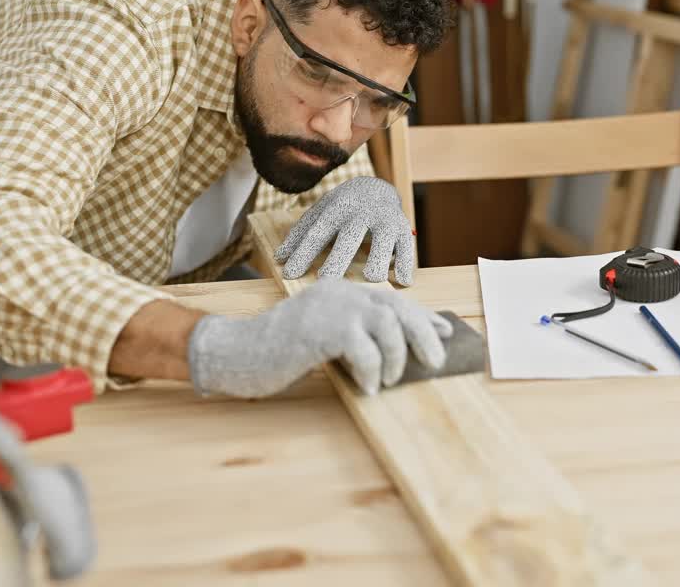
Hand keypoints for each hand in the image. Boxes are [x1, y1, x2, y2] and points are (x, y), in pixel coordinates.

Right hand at [187, 280, 450, 396]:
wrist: (234, 353)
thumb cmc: (277, 352)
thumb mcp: (323, 338)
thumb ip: (356, 336)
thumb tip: (400, 352)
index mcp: (341, 292)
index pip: (393, 300)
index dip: (423, 317)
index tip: (445, 332)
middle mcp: (340, 293)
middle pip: (398, 308)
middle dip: (423, 336)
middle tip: (433, 362)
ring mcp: (330, 308)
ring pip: (388, 327)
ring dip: (395, 359)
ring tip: (386, 381)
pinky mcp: (320, 329)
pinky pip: (363, 350)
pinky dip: (370, 373)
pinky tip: (366, 389)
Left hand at [275, 176, 415, 285]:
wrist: (375, 187)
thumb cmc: (342, 208)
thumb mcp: (320, 213)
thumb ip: (301, 233)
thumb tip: (280, 258)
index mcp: (336, 209)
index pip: (317, 232)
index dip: (303, 252)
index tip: (290, 273)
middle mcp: (361, 213)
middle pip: (349, 237)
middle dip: (338, 258)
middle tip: (326, 280)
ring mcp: (384, 220)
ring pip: (383, 239)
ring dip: (378, 258)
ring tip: (371, 278)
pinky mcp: (403, 229)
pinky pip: (407, 246)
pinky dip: (406, 263)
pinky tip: (403, 281)